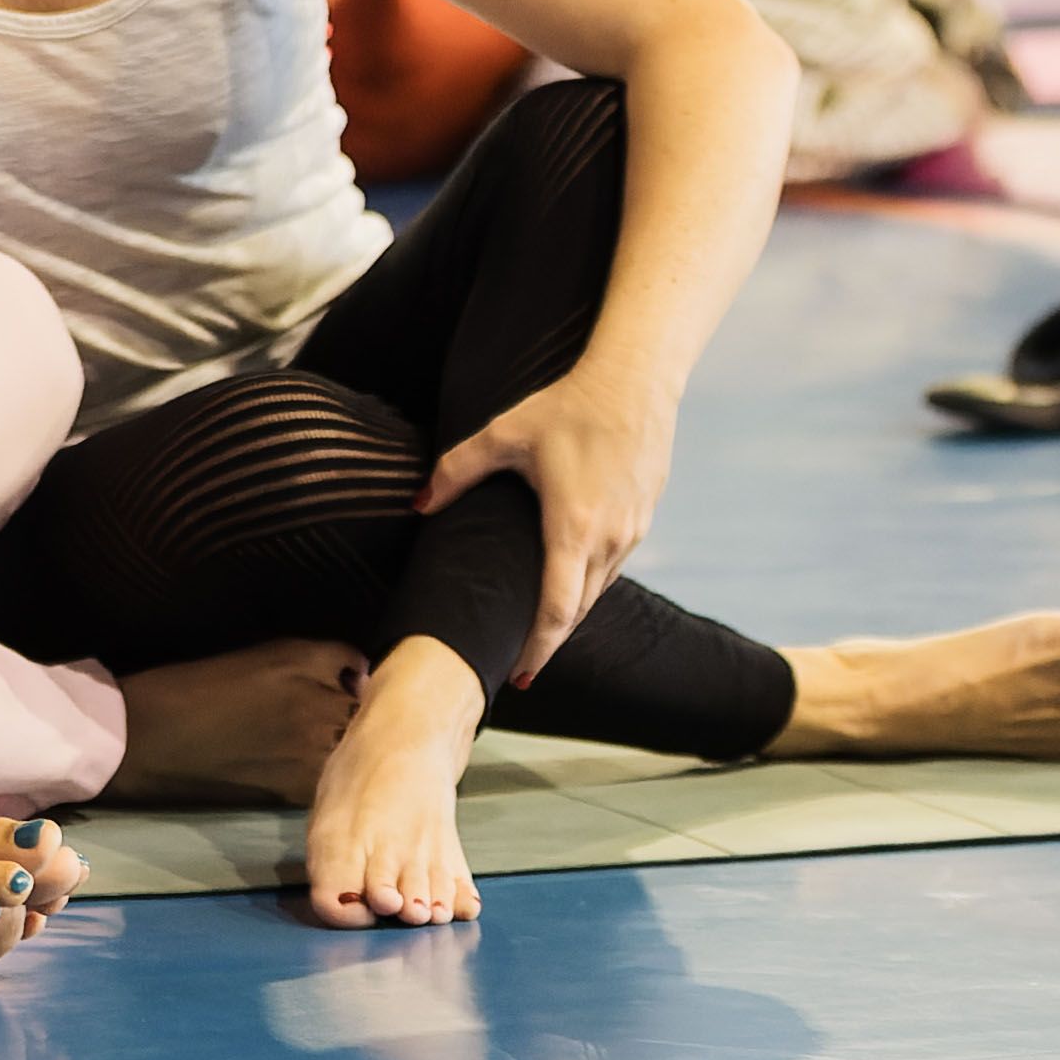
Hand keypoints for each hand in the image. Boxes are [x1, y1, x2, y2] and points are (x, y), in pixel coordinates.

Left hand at [426, 357, 675, 685]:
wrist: (636, 382)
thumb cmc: (566, 406)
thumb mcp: (503, 435)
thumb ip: (457, 472)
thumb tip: (417, 505)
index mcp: (571, 527)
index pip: (555, 610)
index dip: (536, 649)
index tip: (518, 677)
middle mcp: (608, 540)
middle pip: (577, 611)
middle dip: (548, 642)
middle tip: (517, 668)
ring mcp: (631, 532)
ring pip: (598, 592)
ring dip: (569, 616)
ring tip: (536, 636)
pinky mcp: (643, 519)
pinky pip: (612, 568)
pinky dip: (587, 587)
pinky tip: (566, 589)